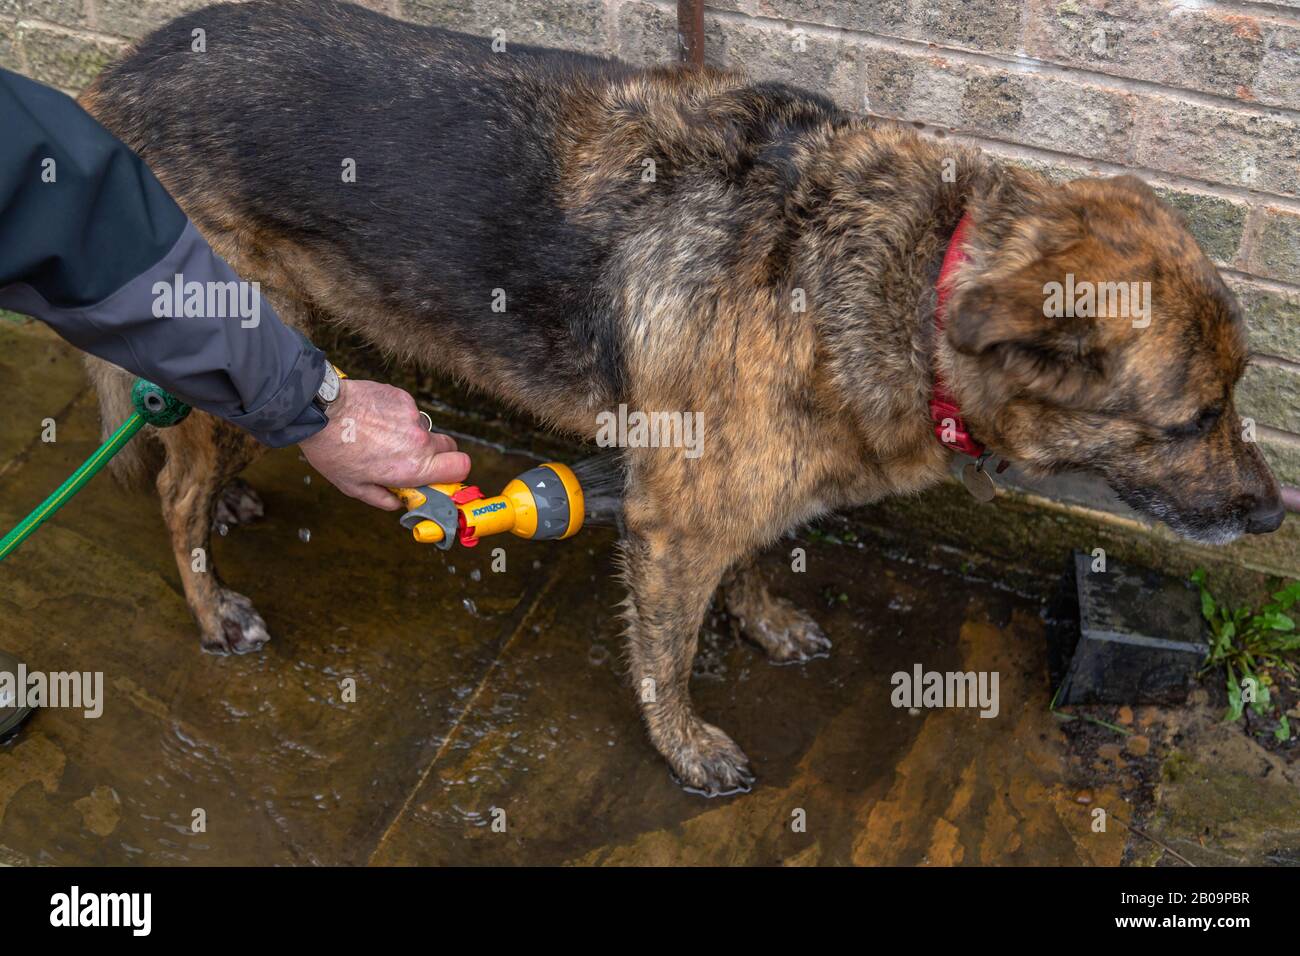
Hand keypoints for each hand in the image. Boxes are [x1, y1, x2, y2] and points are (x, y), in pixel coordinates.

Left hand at [299, 378, 470, 509]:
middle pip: (450, 447)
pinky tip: (374, 419)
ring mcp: (413, 416)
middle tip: (411, 459)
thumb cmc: (334, 450)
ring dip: (411, 435)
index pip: (460, 467)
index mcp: (413, 467)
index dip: (455, 472)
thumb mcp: (355, 487)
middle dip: (436, 455)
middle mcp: (419, 440)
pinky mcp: (402, 397)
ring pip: (425, 429)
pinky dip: (397, 417)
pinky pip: (409, 411)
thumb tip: (398, 502)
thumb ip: (383, 498)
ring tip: (381, 436)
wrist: (319, 410)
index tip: (440, 475)